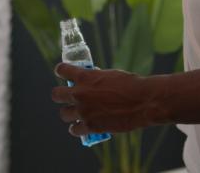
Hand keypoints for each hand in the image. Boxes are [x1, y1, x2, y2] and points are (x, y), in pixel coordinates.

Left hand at [51, 63, 165, 136]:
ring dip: (69, 113)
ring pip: (63, 114)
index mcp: (85, 76)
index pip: (62, 70)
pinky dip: (77, 128)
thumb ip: (97, 78)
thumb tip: (93, 80)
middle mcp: (80, 93)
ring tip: (75, 114)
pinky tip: (80, 127)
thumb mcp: (111, 75)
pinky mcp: (90, 126)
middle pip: (56, 94)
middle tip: (65, 97)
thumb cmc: (131, 85)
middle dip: (60, 95)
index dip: (62, 71)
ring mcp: (83, 111)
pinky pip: (74, 129)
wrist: (143, 102)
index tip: (63, 73)